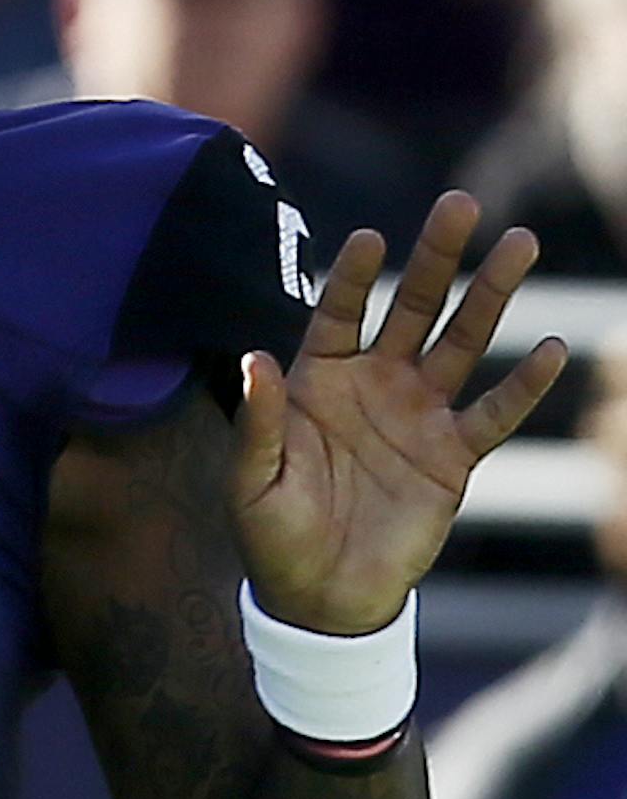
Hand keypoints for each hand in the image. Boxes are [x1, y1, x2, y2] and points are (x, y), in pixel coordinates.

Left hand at [229, 192, 568, 633]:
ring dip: (490, 296)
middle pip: (411, 306)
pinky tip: (548, 349)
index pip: (339, 310)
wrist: (321, 595)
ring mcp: (418, 415)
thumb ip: (257, 420)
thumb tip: (253, 359)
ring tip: (519, 244)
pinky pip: (493, 413)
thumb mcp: (251, 478)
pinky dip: (521, 385)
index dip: (352, 275)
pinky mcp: (453, 457)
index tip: (370, 236)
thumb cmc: (271, 532)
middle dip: (437, 257)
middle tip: (461, 203)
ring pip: (461, 342)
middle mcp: (373, 383)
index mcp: (317, 379)